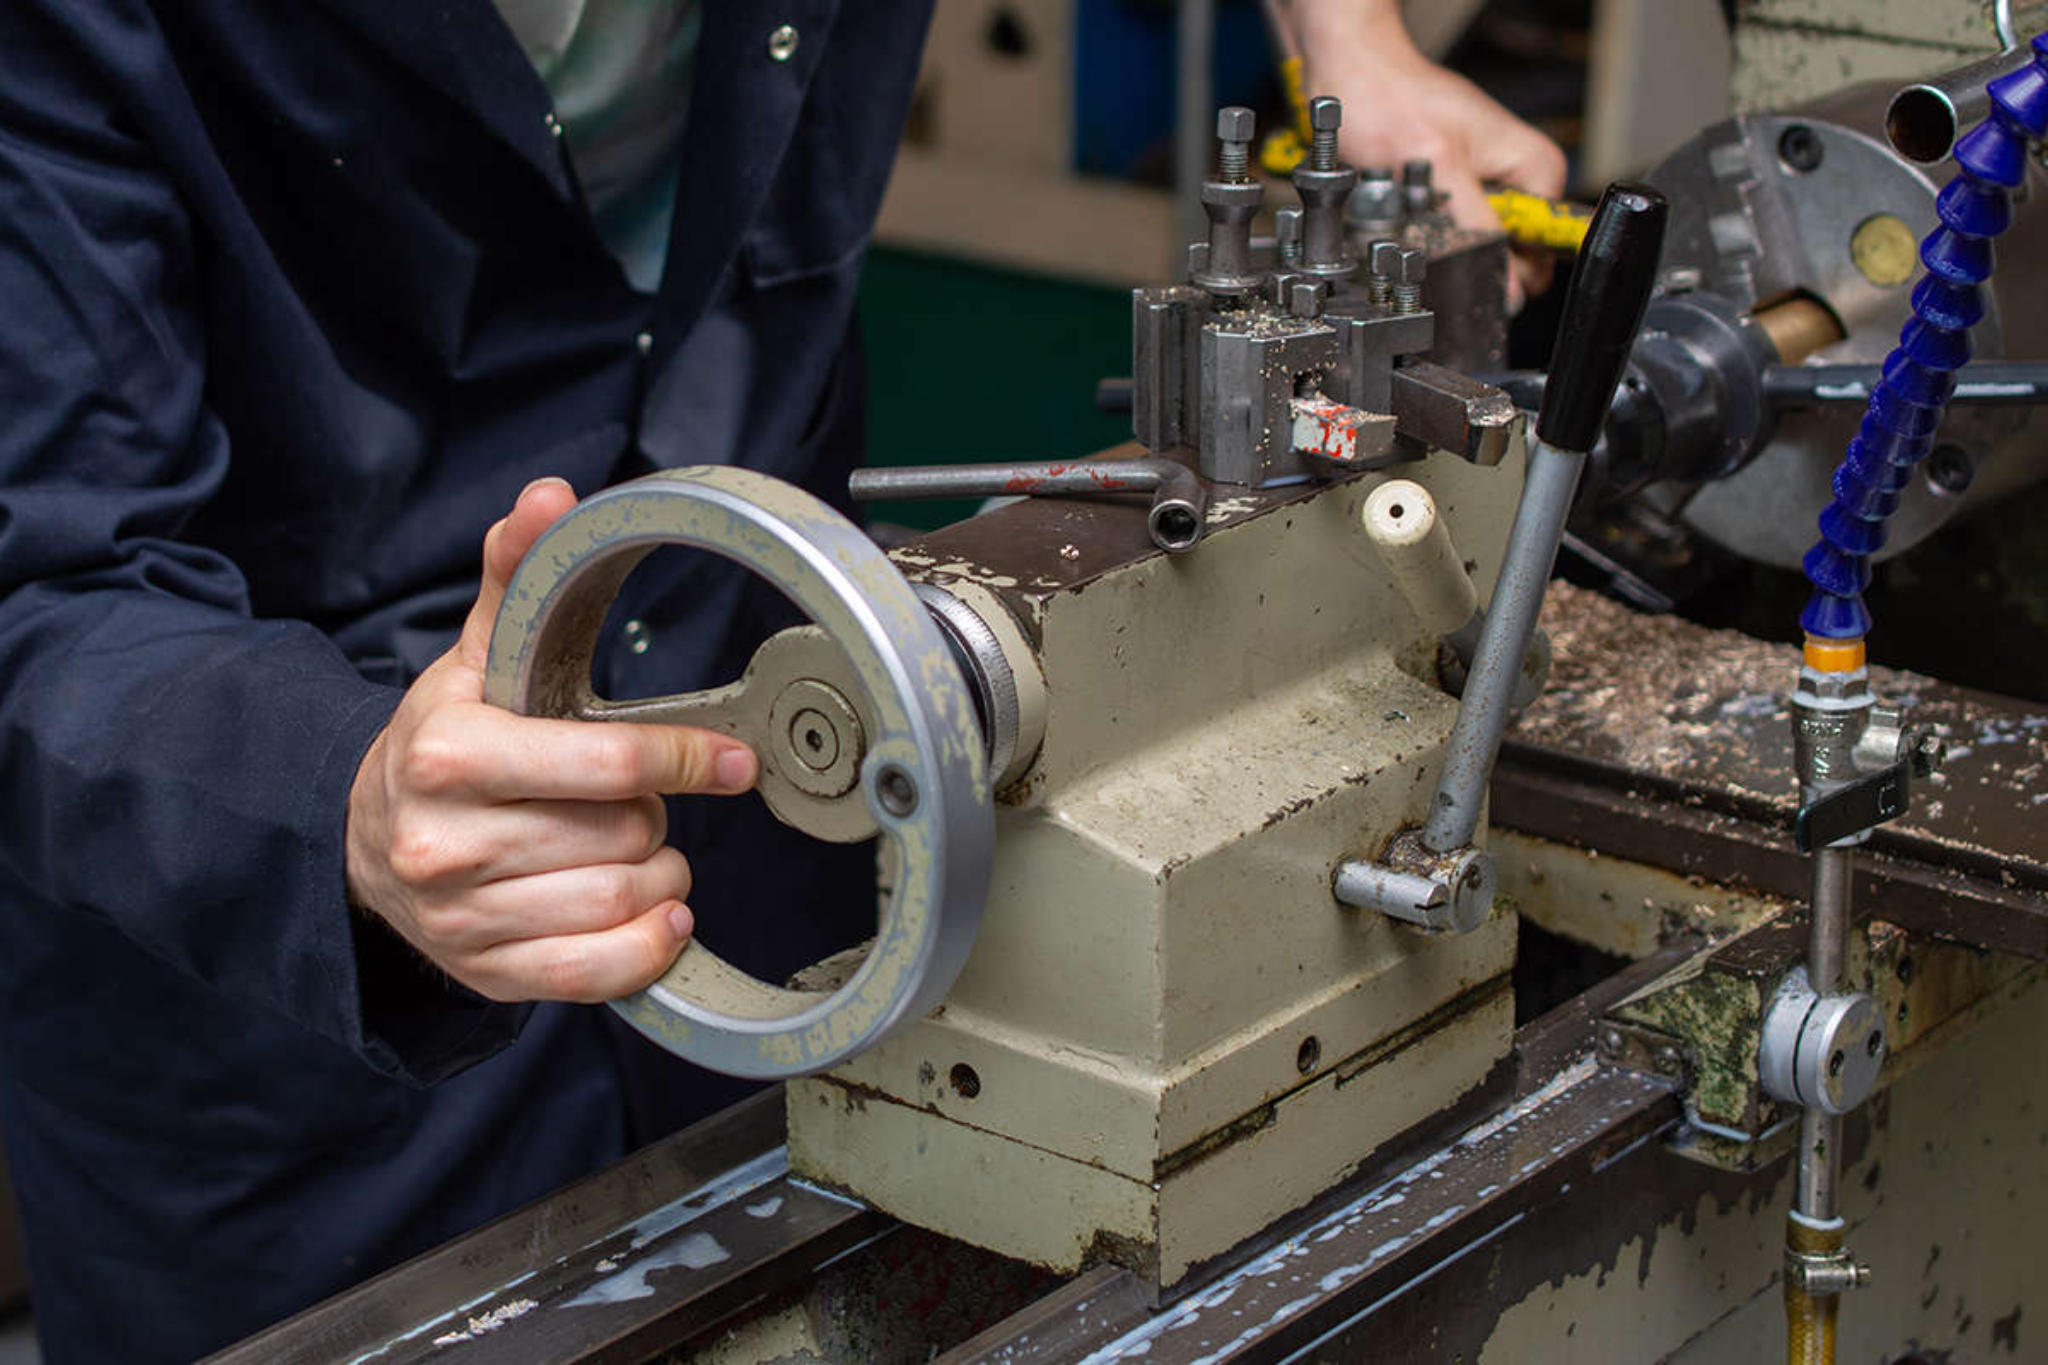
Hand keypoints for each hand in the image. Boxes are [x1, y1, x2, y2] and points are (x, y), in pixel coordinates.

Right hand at [345, 478, 758, 1003]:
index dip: (684, 759)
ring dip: (659, 878)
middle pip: (624, 835)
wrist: (362, 843)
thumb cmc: (443, 746)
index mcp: (449, 754)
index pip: (607, 763)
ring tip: (639, 852)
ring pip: (622, 902)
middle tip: (635, 801)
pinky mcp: (486, 974)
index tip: (730, 761)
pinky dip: (646, 947)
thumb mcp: (473, 660)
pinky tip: (656, 915)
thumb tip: (551, 496)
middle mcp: (447, 842)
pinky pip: (598, 975)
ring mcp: (463, 918)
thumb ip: (515, 577)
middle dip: (652, 814)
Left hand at [1293, 0, 1566, 311]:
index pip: (1540, 251)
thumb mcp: (1441, 169)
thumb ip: (1478, 230)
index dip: (1505, 271)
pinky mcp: (1451, 194)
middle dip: (1465, 254)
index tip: (1463, 261)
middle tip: (1427, 220)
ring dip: (1435, 242)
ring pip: (1470, 249)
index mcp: (1535, 171)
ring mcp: (1483, 189)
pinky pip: (1444, 234)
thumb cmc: (1391, 99)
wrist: (1351, 72)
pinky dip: (1419, 230)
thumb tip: (1509, 289)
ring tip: (1408, 204)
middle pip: (1506, 256)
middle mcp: (1515, 181)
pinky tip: (1399, 205)